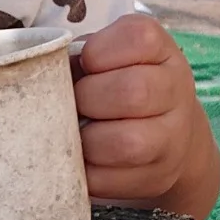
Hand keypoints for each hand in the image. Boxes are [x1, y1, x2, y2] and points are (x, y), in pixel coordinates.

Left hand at [72, 13, 219, 216]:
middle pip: (133, 92)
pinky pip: (110, 181)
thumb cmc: (119, 83)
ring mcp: (173, 138)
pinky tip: (81, 158)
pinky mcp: (157, 177)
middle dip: (88, 99)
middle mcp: (176, 91)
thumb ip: (80, 55)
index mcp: (162, 52)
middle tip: (76, 103)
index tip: (86, 63)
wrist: (166, 133)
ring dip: (86, 141)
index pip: (138, 38)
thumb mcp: (109, 57)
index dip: (98, 51)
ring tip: (76, 133)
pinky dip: (84, 172)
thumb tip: (43, 74)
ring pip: (126, 144)